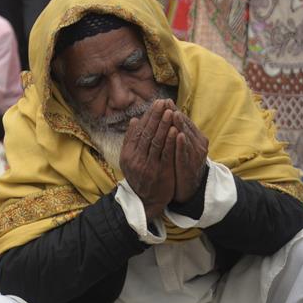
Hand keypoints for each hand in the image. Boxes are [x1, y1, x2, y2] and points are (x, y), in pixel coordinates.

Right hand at [120, 99, 177, 218]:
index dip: (148, 116)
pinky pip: (165, 154)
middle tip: (163, 102)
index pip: (139, 131)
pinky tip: (174, 129)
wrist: (146, 200)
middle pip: (147, 134)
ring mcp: (147, 165)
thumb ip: (131, 140)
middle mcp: (136, 159)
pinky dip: (169, 141)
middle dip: (156, 117)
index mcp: (128, 154)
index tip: (156, 104)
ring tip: (170, 111)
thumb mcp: (129, 159)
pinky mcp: (160, 172)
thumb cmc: (140, 176)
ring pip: (156, 142)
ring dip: (164, 125)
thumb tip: (134, 120)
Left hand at [170, 112, 208, 202]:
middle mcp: (198, 143)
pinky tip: (179, 135)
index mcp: (194, 137)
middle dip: (175, 114)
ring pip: (187, 136)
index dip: (172, 111)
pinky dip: (183, 144)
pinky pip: (187, 153)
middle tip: (166, 103)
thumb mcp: (177, 147)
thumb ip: (173, 132)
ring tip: (173, 114)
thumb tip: (165, 115)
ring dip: (180, 125)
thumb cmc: (180, 164)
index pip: (182, 121)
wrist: (188, 188)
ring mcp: (196, 153)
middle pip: (185, 126)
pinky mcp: (192, 164)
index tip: (163, 101)